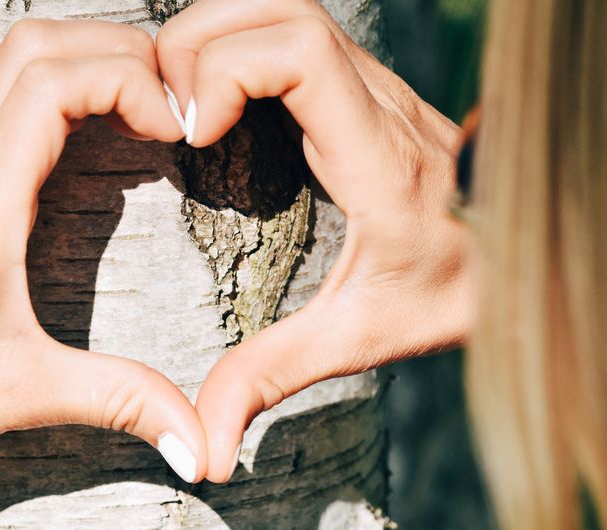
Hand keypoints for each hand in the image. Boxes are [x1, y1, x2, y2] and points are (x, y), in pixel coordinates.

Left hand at [0, 20, 206, 527]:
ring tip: (124, 97)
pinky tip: (49, 121)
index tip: (174, 131)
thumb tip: (197, 441)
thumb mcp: (17, 393)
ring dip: (69, 55)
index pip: (55, 81)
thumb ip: (117, 401)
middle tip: (166, 99)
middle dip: (115, 51)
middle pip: (32, 46)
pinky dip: (22, 79)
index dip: (130, 82)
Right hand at [156, 0, 471, 481]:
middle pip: (283, 9)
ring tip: (181, 95)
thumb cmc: (456, 293)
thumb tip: (208, 442)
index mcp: (378, 157)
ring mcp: (375, 87)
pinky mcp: (364, 88)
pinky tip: (217, 95)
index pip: (301, 52)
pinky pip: (293, 32)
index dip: (227, 69)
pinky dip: (240, 43)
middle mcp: (379, 104)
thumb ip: (273, 376)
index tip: (193, 131)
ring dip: (219, 34)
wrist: (525, 259)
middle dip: (203, 42)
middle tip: (167, 108)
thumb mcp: (359, 336)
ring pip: (287, 7)